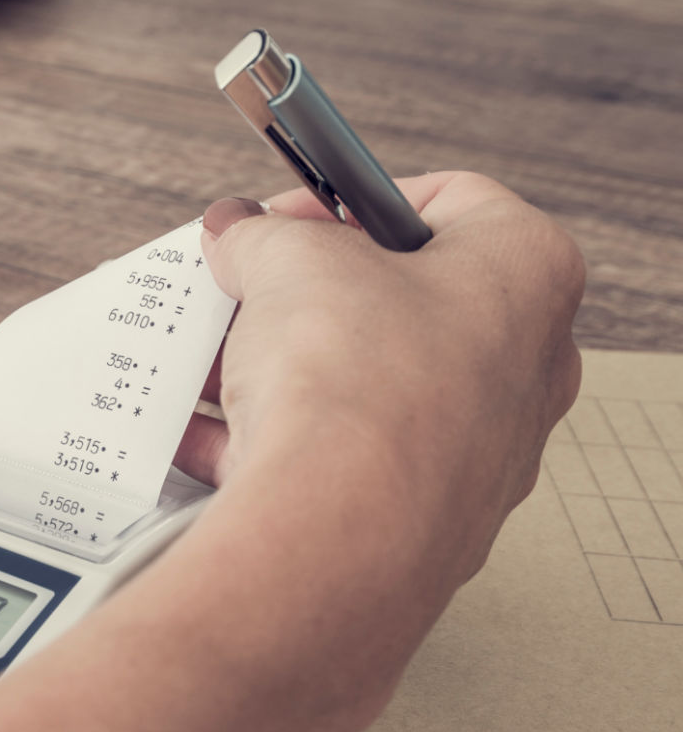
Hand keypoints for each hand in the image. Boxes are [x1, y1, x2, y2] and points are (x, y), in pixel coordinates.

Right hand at [175, 172, 583, 586]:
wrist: (340, 532)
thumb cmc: (355, 384)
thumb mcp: (290, 262)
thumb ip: (262, 237)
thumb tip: (239, 235)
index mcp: (526, 274)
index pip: (446, 200)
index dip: (349, 201)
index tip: (283, 221)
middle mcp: (524, 365)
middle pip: (399, 303)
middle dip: (307, 296)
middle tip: (247, 291)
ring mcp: (477, 452)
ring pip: (364, 389)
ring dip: (280, 372)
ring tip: (210, 366)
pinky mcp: (420, 517)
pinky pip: (338, 464)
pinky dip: (272, 446)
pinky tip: (205, 437)